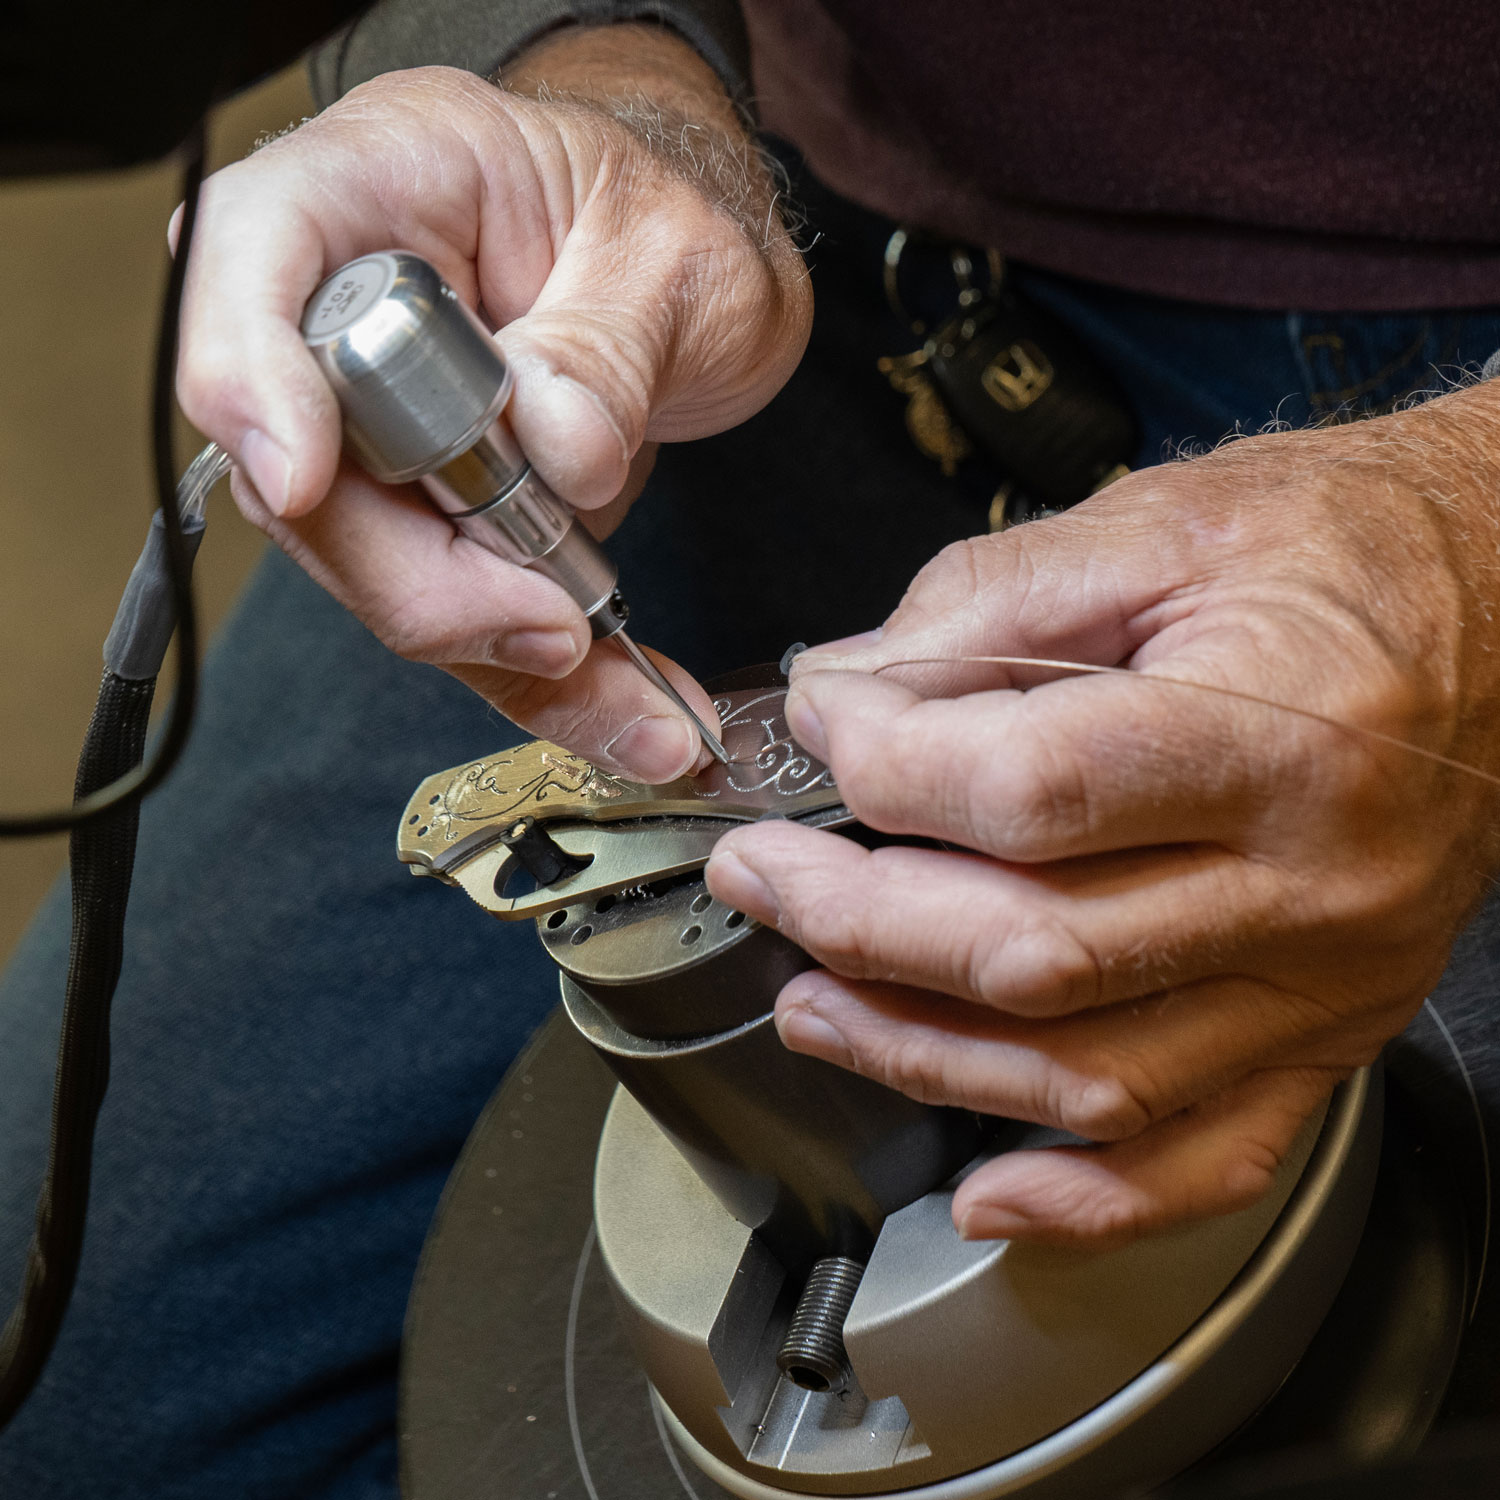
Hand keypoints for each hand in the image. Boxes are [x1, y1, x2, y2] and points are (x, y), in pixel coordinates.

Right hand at [174, 27, 809, 780]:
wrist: (688, 259)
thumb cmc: (668, 211)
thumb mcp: (674, 256)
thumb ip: (606, 347)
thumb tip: (558, 451)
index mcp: (375, 186)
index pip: (249, 267)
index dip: (258, 381)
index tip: (304, 476)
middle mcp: (342, 315)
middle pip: (304, 478)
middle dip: (428, 575)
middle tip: (556, 625)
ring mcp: (374, 431)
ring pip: (377, 577)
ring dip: (503, 651)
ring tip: (638, 704)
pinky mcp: (428, 520)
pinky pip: (458, 618)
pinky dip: (541, 679)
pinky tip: (628, 714)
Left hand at [707, 382, 1499, 1244]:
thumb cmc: (1336, 552)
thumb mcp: (1159, 522)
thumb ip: (986, 600)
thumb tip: (847, 689)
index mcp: (1280, 730)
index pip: (1030, 791)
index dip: (883, 767)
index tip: (821, 728)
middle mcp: (1314, 881)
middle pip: (1036, 951)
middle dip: (856, 922)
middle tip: (761, 880)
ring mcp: (1326, 979)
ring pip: (1090, 1075)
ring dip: (921, 1056)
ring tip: (812, 1006)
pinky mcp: (1328, 1032)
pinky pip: (1209, 1159)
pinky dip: (1087, 1198)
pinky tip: (986, 1191)